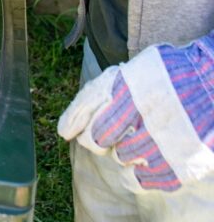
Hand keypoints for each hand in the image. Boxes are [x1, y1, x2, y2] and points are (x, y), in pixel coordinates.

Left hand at [58, 36, 213, 191]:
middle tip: (106, 136)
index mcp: (130, 89)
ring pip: (125, 157)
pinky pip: (149, 179)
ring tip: (137, 140)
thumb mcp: (132, 71)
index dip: (77, 124)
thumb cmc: (170, 73)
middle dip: (99, 139)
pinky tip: (139, 169)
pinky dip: (138, 178)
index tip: (71, 131)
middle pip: (102, 140)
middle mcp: (145, 115)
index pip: (90, 116)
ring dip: (124, 152)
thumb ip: (100, 92)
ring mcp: (166, 140)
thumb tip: (66, 127)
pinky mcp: (184, 160)